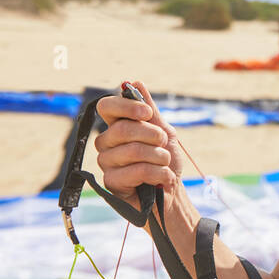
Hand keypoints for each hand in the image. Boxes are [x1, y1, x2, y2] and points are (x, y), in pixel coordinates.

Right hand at [94, 82, 184, 212]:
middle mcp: (106, 143)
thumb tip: (135, 82)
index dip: (125, 106)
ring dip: (159, 156)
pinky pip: (136, 171)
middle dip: (152, 135)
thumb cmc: (165, 163)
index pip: (106, 107)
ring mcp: (106, 163)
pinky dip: (158, 173)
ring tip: (166, 163)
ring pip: (132, 150)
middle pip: (121, 128)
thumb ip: (149, 110)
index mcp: (117, 127)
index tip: (147, 113)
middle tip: (165, 143)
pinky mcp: (111, 184)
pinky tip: (164, 178)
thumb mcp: (164, 132)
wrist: (172, 195)